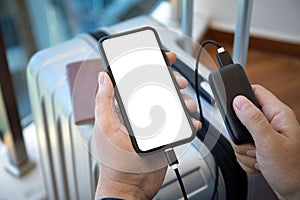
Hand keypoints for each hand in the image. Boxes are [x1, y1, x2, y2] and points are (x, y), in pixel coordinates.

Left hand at [94, 52, 201, 199]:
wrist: (130, 188)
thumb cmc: (114, 162)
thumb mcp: (105, 128)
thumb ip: (103, 101)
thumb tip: (103, 77)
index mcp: (124, 108)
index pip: (136, 81)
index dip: (149, 66)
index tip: (162, 58)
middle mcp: (140, 114)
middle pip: (158, 89)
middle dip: (171, 81)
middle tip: (178, 82)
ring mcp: (153, 125)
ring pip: (171, 104)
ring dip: (182, 100)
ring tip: (186, 105)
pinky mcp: (165, 136)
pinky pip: (179, 123)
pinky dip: (188, 121)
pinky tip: (191, 122)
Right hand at [232, 84, 299, 198]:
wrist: (295, 193)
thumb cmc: (292, 171)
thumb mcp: (269, 143)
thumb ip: (253, 120)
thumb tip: (238, 101)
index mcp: (278, 114)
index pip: (255, 92)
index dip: (241, 95)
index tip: (231, 106)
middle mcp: (271, 123)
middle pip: (241, 117)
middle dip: (241, 136)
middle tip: (253, 145)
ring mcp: (265, 136)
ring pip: (239, 136)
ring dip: (244, 151)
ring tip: (259, 157)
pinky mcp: (260, 148)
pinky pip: (241, 149)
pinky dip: (246, 159)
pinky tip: (259, 163)